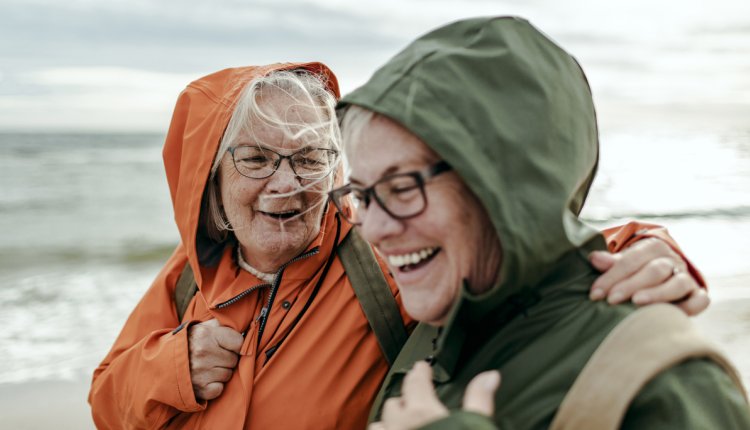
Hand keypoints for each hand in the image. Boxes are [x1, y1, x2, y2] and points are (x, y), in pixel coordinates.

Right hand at [188, 318, 243, 399]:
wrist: (162, 362)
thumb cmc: (188, 342)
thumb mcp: (203, 327)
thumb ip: (222, 325)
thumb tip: (244, 328)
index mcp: (206, 335)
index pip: (239, 343)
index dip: (235, 345)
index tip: (227, 346)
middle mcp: (203, 353)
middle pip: (234, 360)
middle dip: (228, 359)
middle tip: (215, 357)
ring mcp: (201, 372)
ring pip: (228, 374)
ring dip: (221, 372)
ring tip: (209, 367)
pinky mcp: (199, 388)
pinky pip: (220, 388)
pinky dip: (215, 386)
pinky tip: (206, 378)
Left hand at [369, 361, 500, 429]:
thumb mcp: (474, 426)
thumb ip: (479, 400)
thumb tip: (490, 376)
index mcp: (422, 412)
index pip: (416, 382)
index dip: (420, 372)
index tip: (422, 368)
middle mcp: (399, 424)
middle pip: (394, 403)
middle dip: (403, 400)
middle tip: (412, 400)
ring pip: (379, 424)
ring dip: (388, 422)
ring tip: (398, 423)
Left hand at [589, 238, 708, 314]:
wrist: (665, 274)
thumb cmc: (636, 269)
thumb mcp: (623, 262)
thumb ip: (610, 262)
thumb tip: (593, 258)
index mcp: (653, 247)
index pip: (631, 259)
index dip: (612, 276)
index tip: (596, 294)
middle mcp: (672, 260)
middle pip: (654, 270)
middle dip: (631, 285)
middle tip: (612, 300)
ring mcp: (687, 277)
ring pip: (677, 283)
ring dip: (657, 293)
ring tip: (637, 303)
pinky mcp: (698, 295)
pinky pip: (699, 300)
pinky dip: (689, 307)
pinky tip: (670, 316)